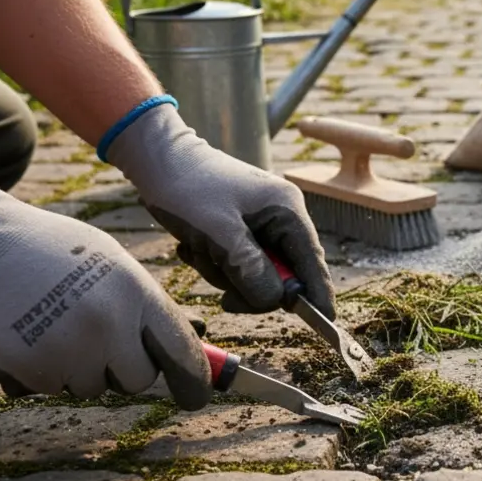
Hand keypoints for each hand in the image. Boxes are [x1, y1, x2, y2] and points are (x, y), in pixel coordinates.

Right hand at [0, 164, 211, 407]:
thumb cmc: (48, 249)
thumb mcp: (109, 263)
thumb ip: (141, 304)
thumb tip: (182, 342)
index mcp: (136, 292)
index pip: (181, 349)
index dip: (194, 378)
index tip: (196, 397)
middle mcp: (111, 324)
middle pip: (139, 378)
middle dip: (123, 369)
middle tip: (99, 344)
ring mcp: (72, 348)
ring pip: (92, 386)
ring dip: (79, 369)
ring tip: (56, 327)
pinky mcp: (34, 367)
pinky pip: (52, 387)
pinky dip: (44, 371)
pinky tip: (31, 335)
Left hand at [104, 103, 335, 319]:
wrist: (155, 159)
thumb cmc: (187, 187)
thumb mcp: (218, 234)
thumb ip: (251, 270)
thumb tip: (276, 301)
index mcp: (286, 210)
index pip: (311, 261)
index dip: (318, 293)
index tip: (326, 322)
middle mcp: (280, 216)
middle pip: (283, 272)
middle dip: (249, 284)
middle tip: (224, 297)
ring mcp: (261, 221)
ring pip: (256, 272)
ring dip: (224, 273)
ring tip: (197, 252)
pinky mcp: (240, 227)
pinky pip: (237, 262)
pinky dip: (214, 263)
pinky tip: (193, 246)